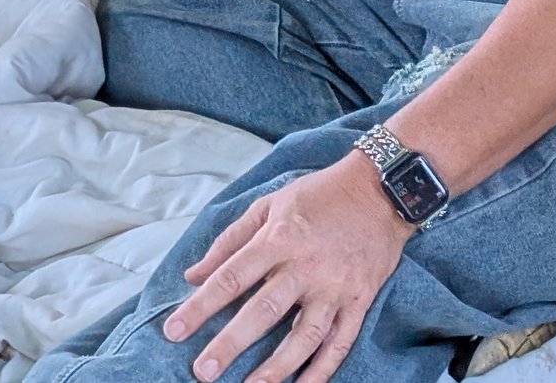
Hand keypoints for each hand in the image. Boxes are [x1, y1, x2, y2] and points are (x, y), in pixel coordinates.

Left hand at [164, 153, 412, 382]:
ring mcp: (335, 287)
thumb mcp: (269, 205)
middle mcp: (305, 266)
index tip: (174, 331)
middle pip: (263, 312)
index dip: (200, 306)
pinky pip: (340, 342)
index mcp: (279, 239)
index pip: (231, 277)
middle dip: (230, 344)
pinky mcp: (359, 300)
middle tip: (203, 371)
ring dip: (276, 367)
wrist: (382, 190)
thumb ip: (230, 241)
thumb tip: (193, 274)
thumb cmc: (319, 195)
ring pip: (303, 336)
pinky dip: (322, 369)